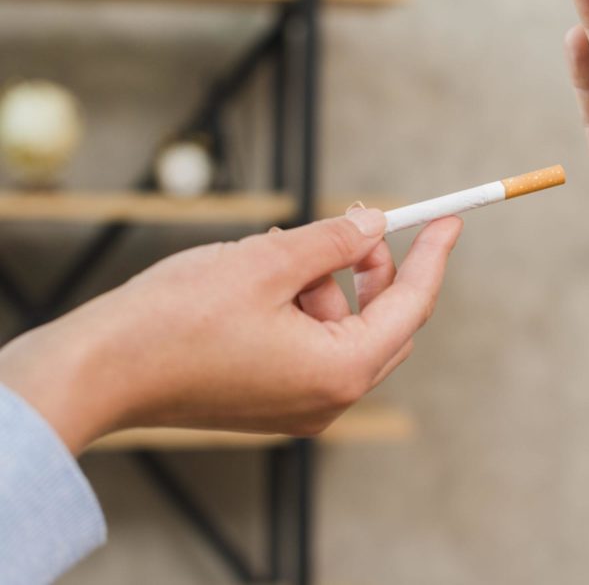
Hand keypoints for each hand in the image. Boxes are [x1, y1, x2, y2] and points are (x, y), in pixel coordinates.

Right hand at [0, 209, 461, 454]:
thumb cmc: (177, 319)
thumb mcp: (267, 262)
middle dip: (371, 267)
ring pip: (344, 326)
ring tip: (276, 250)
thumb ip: (333, 241)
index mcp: (341, 369)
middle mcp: (330, 398)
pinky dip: (301, 305)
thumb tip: (375, 225)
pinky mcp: (273, 400)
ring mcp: (301, 404)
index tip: (451, 220)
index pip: (411, 305)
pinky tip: (262, 278)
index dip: (433, 256)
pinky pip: (312, 343)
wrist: (101, 370)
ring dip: (325, 281)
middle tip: (350, 225)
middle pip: (384, 320)